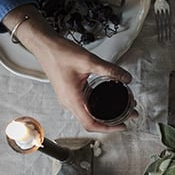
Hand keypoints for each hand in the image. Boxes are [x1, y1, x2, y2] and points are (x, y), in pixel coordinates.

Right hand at [3, 5, 131, 132]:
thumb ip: (109, 70)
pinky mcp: (69, 93)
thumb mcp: (88, 61)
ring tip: (124, 106)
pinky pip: (85, 105)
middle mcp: (69, 102)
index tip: (122, 126)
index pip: (90, 124)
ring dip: (106, 112)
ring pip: (89, 113)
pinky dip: (98, 105)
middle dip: (113, 120)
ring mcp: (68, 98)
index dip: (108, 129)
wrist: (44, 45)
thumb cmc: (59, 52)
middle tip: (130, 114)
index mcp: (72, 99)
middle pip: (92, 121)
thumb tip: (126, 78)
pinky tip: (109, 98)